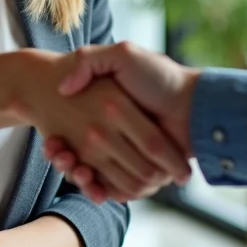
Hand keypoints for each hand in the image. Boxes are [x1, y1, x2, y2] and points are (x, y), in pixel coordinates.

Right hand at [42, 42, 199, 201]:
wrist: (196, 104)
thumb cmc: (160, 76)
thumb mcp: (123, 55)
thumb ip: (90, 61)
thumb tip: (63, 88)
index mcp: (105, 112)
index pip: (70, 133)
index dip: (57, 142)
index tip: (50, 143)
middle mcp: (112, 135)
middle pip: (77, 156)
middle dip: (64, 160)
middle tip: (57, 154)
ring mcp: (126, 156)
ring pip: (92, 175)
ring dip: (78, 176)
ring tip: (72, 166)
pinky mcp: (140, 174)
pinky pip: (115, 190)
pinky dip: (101, 190)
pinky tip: (91, 182)